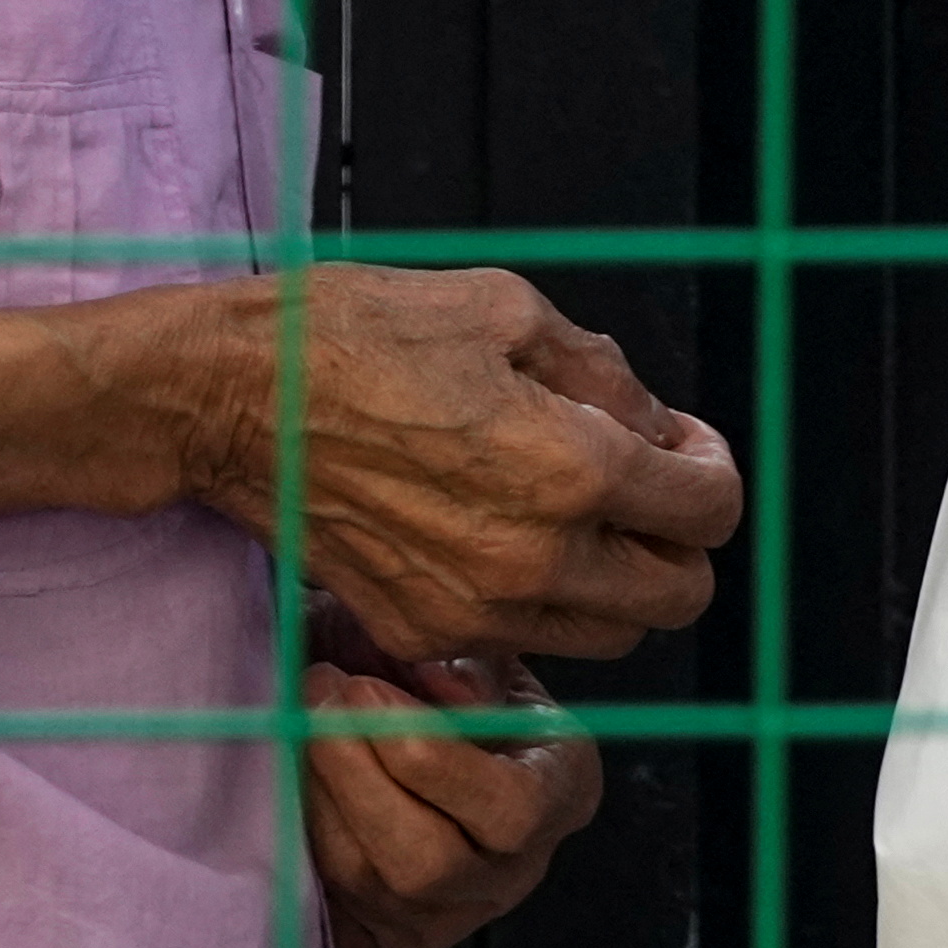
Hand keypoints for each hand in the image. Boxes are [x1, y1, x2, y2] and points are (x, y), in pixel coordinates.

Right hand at [202, 268, 740, 662]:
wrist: (235, 399)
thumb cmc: (362, 335)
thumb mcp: (507, 309)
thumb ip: (603, 376)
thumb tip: (656, 427)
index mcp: (570, 467)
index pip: (709, 510)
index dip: (712, 470)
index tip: (685, 446)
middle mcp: (533, 556)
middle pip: (679, 596)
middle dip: (681, 539)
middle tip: (648, 485)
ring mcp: (475, 608)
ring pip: (612, 633)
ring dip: (618, 578)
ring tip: (575, 511)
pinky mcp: (422, 629)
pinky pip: (524, 638)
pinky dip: (540, 600)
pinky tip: (502, 532)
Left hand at [297, 604, 604, 947]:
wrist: (411, 728)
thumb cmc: (444, 678)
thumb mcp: (471, 651)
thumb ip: (462, 667)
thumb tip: (428, 682)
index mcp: (561, 792)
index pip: (512, 809)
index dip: (431, 757)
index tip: (362, 687)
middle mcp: (513, 872)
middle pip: (431, 861)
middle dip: (355, 774)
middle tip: (315, 694)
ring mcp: (449, 919)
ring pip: (375, 886)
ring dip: (319, 801)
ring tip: (293, 723)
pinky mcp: (387, 945)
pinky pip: (335, 920)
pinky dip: (301, 852)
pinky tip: (288, 784)